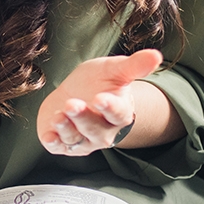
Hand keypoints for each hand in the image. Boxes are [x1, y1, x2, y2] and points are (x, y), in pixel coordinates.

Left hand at [37, 49, 161, 155]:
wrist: (77, 92)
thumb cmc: (99, 82)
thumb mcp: (115, 69)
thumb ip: (134, 65)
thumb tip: (156, 56)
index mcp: (120, 113)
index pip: (118, 113)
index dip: (110, 107)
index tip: (100, 98)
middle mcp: (104, 131)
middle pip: (95, 129)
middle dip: (83, 118)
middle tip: (72, 104)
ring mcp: (84, 140)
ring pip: (77, 139)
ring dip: (67, 129)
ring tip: (58, 116)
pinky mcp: (64, 143)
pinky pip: (60, 147)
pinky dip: (54, 143)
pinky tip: (47, 136)